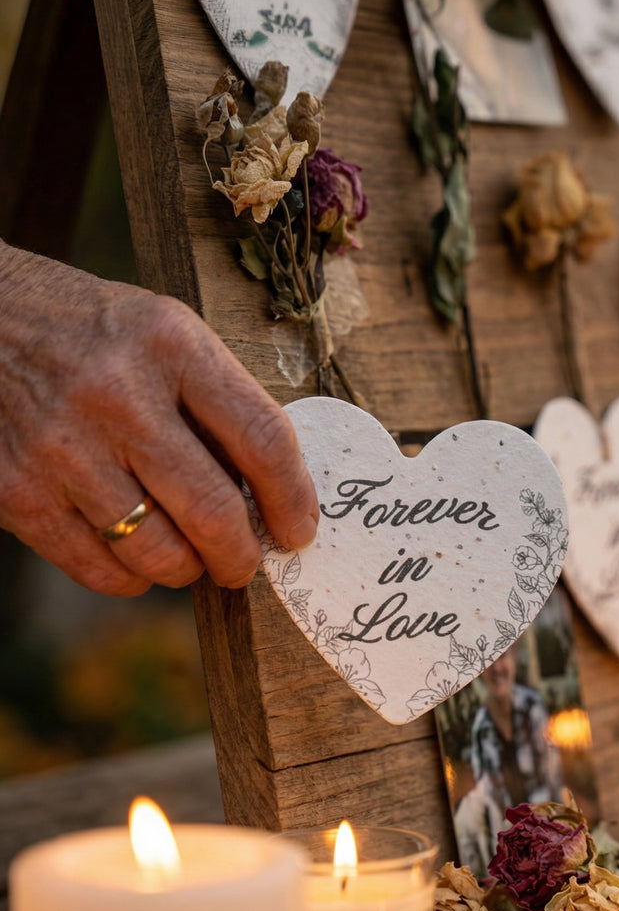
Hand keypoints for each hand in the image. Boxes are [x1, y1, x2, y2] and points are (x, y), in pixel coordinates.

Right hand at [0, 241, 318, 595]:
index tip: (299, 529)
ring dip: (188, 569)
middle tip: (246, 563)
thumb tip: (273, 494)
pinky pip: (98, 568)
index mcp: (172, 346)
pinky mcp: (15, 490)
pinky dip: (132, 578)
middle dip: (243, 555)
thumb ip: (219, 402)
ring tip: (191, 557)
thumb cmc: (93, 332)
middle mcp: (118, 395)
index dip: (292, 498)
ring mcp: (62, 447)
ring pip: (158, 551)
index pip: (262, 439)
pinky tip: (137, 559)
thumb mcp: (167, 335)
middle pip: (213, 510)